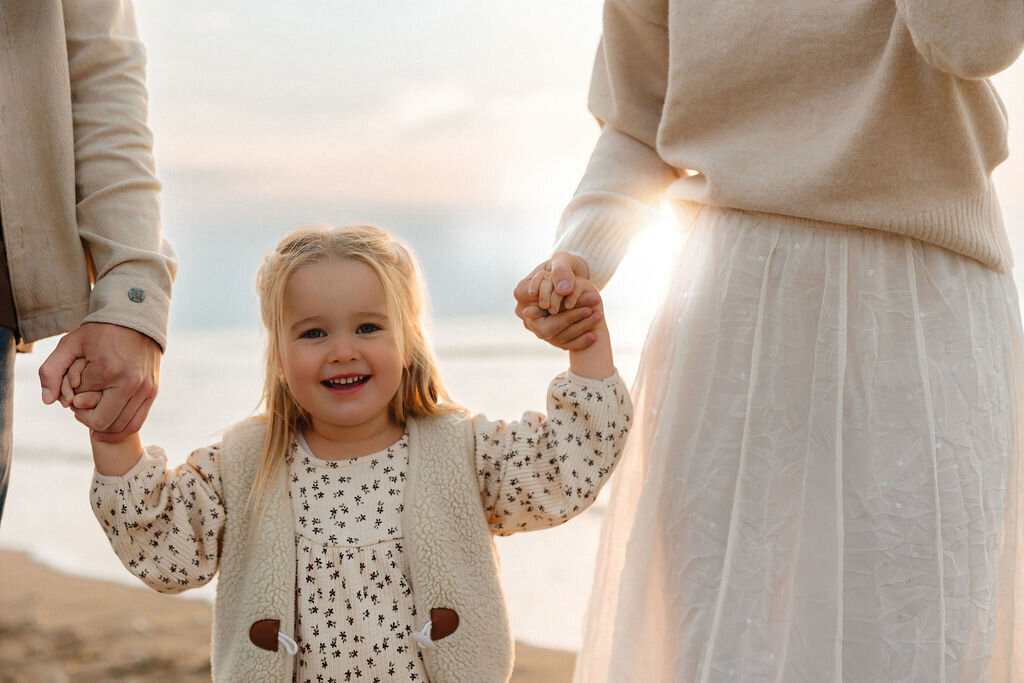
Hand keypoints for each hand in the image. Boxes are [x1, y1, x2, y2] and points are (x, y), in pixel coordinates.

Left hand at [39, 322, 160, 442]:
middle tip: (80, 408)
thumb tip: (47, 401)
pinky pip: (137, 422)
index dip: (73, 402)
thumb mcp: (69, 344)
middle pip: (103, 422)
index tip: (72, 392)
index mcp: (108, 371)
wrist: (137, 319)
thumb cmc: (100, 332)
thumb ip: (50, 371)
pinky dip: (120, 428)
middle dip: (87, 419)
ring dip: (103, 427)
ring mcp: (145, 389)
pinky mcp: (152, 391)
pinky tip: (108, 424)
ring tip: (93, 415)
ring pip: (121, 426)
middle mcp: (130, 383)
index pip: (83, 405)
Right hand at [514, 252, 599, 350]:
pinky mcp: (547, 333)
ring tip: (598, 317)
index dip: (559, 307)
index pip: (538, 307)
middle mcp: (524, 312)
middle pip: (547, 328)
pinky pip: (561, 344)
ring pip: (555, 337)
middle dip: (571, 319)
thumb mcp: (563, 260)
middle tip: (593, 311)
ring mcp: (535, 325)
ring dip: (578, 330)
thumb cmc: (563, 265)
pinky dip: (578, 341)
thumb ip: (561, 271)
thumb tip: (564, 290)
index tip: (580, 304)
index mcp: (521, 292)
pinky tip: (593, 335)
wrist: (569, 276)